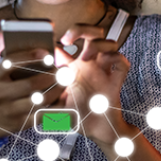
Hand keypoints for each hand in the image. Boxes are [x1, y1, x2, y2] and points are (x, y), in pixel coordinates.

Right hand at [0, 32, 65, 137]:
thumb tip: (1, 33)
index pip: (11, 63)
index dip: (30, 56)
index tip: (46, 52)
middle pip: (30, 84)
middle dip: (50, 75)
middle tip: (63, 68)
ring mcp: (8, 111)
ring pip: (38, 101)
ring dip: (56, 90)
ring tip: (66, 80)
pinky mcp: (18, 124)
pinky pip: (41, 116)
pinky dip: (54, 106)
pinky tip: (62, 96)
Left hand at [57, 24, 131, 143]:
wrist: (97, 131)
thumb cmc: (77, 116)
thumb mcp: (56, 103)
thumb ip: (47, 93)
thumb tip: (38, 83)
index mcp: (75, 66)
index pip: (72, 41)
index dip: (65, 35)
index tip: (54, 41)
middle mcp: (91, 64)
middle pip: (92, 33)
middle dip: (82, 28)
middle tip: (68, 39)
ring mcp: (104, 71)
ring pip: (109, 42)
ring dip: (98, 45)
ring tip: (85, 57)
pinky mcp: (115, 81)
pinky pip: (122, 62)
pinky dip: (117, 60)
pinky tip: (106, 68)